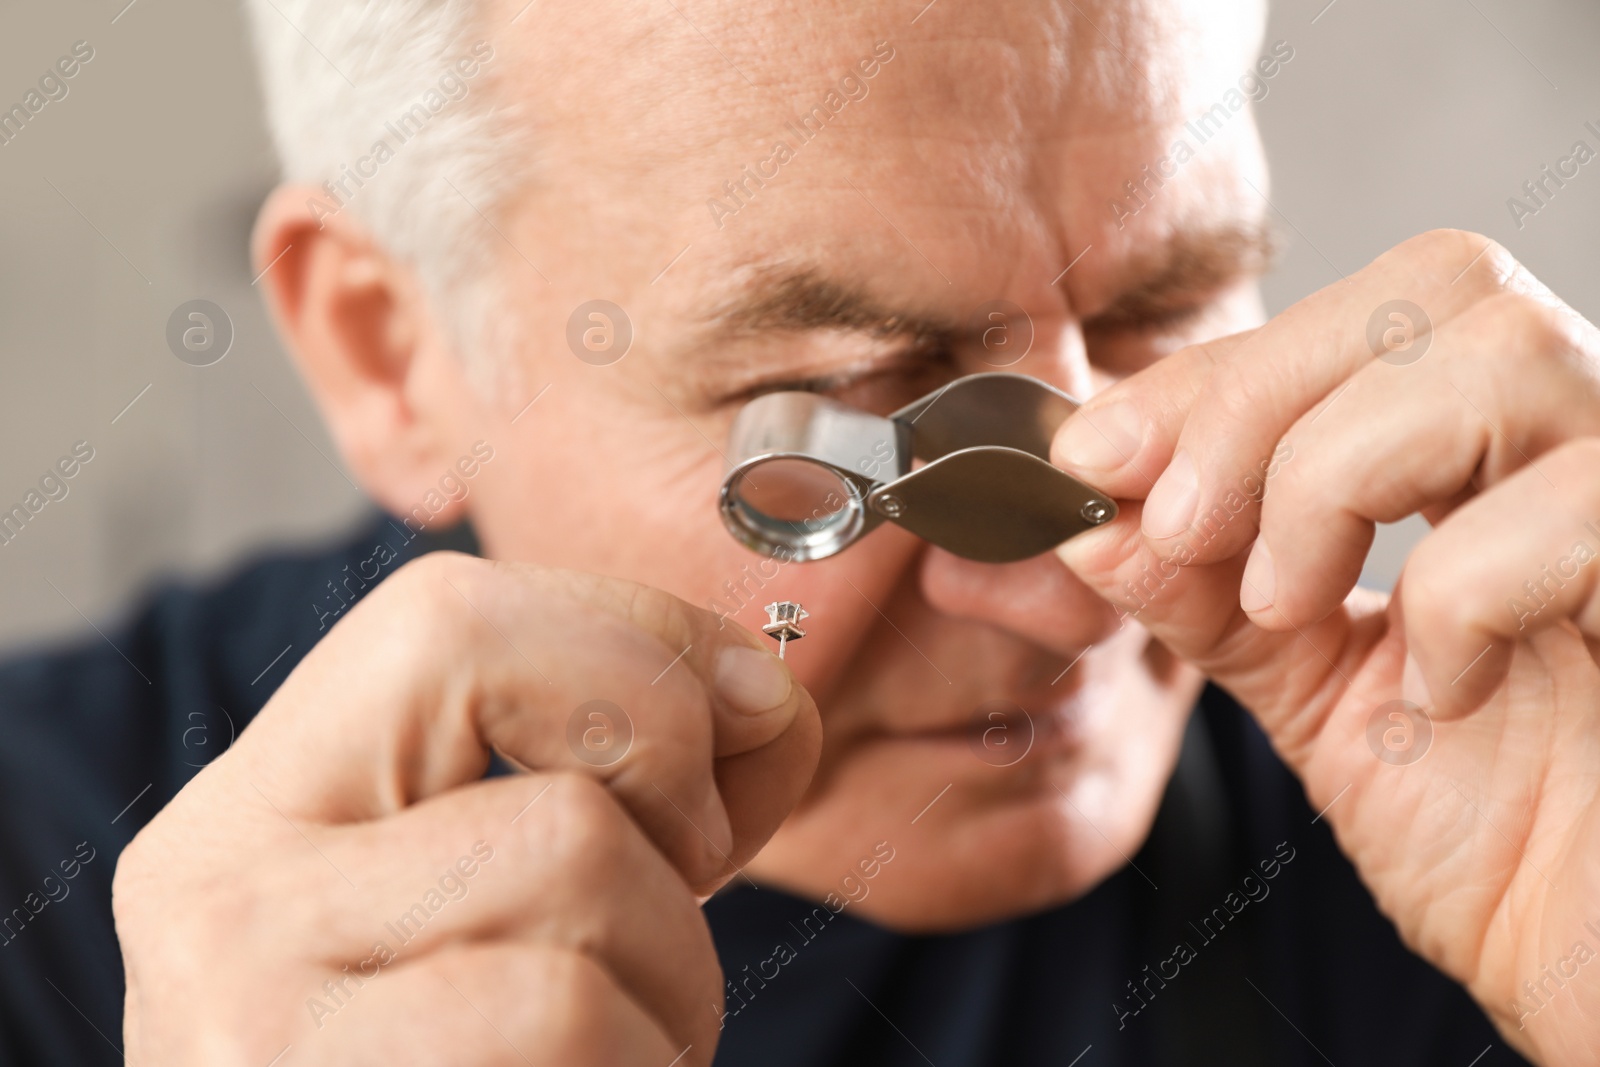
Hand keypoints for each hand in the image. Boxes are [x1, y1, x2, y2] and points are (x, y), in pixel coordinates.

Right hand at [113, 553, 819, 1064]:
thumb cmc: (483, 1060)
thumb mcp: (519, 882)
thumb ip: (620, 763)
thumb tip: (761, 696)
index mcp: (262, 803)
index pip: (454, 611)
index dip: (641, 656)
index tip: (711, 754)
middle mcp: (219, 891)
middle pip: (543, 752)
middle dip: (668, 840)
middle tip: (641, 936)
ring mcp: (258, 1026)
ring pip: (581, 875)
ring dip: (666, 986)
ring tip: (599, 1057)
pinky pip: (572, 1018)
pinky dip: (637, 1066)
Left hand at [1052, 229, 1599, 1064]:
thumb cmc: (1501, 833)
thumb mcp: (1316, 694)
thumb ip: (1208, 594)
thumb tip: (1085, 514)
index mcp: (1502, 451)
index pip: (1360, 323)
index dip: (1213, 374)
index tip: (1089, 457)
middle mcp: (1592, 437)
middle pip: (1435, 284)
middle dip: (1259, 395)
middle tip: (1179, 527)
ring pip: (1498, 355)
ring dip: (1336, 475)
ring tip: (1291, 603)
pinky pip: (1579, 504)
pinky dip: (1462, 594)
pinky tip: (1443, 692)